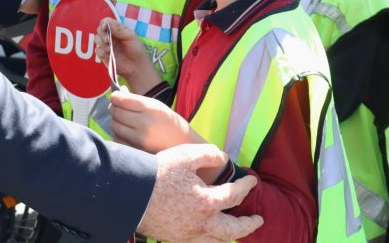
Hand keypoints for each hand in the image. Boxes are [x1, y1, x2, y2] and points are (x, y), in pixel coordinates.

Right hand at [94, 19, 160, 93]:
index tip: (104, 27)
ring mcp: (106, 46)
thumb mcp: (131, 37)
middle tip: (108, 40)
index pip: (106, 22)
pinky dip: (102, 52)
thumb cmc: (136, 50)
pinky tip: (109, 55)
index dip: (103, 23)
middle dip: (102, 34)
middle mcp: (111, 36)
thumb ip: (119, 30)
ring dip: (101, 43)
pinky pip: (97, 51)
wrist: (136, 67)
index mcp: (118, 30)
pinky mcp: (104, 55)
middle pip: (99, 30)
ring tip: (109, 49)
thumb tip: (107, 22)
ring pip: (96, 39)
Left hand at [110, 92, 203, 153]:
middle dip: (113, 108)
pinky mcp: (138, 148)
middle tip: (115, 107)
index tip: (114, 97)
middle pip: (116, 112)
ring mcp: (140, 137)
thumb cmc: (168, 121)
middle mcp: (144, 122)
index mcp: (150, 108)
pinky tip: (124, 131)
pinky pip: (118, 139)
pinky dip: (118, 133)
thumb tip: (116, 96)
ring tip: (122, 119)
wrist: (182, 142)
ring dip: (115, 120)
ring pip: (115, 125)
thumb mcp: (156, 105)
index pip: (122, 100)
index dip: (114, 97)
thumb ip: (137, 101)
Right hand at [137, 144, 262, 241]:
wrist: (130, 194)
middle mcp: (201, 223)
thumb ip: (210, 155)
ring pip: (216, 241)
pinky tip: (210, 235)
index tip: (253, 179)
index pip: (235, 195)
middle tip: (259, 219)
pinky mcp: (174, 238)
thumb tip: (224, 159)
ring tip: (236, 232)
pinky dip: (210, 241)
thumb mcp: (187, 155)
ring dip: (230, 236)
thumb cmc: (159, 172)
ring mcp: (187, 234)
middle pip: (232, 230)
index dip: (247, 185)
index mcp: (207, 202)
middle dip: (249, 225)